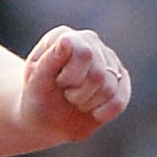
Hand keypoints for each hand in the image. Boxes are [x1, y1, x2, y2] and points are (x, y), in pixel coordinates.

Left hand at [18, 27, 130, 145]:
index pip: (84, 53)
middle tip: (65, 94)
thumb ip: (48, 62)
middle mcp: (89, 41)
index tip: (56, 83)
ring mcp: (107, 59)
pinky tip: (91, 112)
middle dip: (77, 93)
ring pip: (110, 87)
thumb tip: (66, 40)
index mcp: (64, 36)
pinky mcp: (121, 79)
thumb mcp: (35, 84)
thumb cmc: (36, 99)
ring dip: (87, 103)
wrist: (44, 120)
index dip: (70, 77)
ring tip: (74, 100)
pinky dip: (103, 112)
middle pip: (98, 73)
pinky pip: (120, 101)